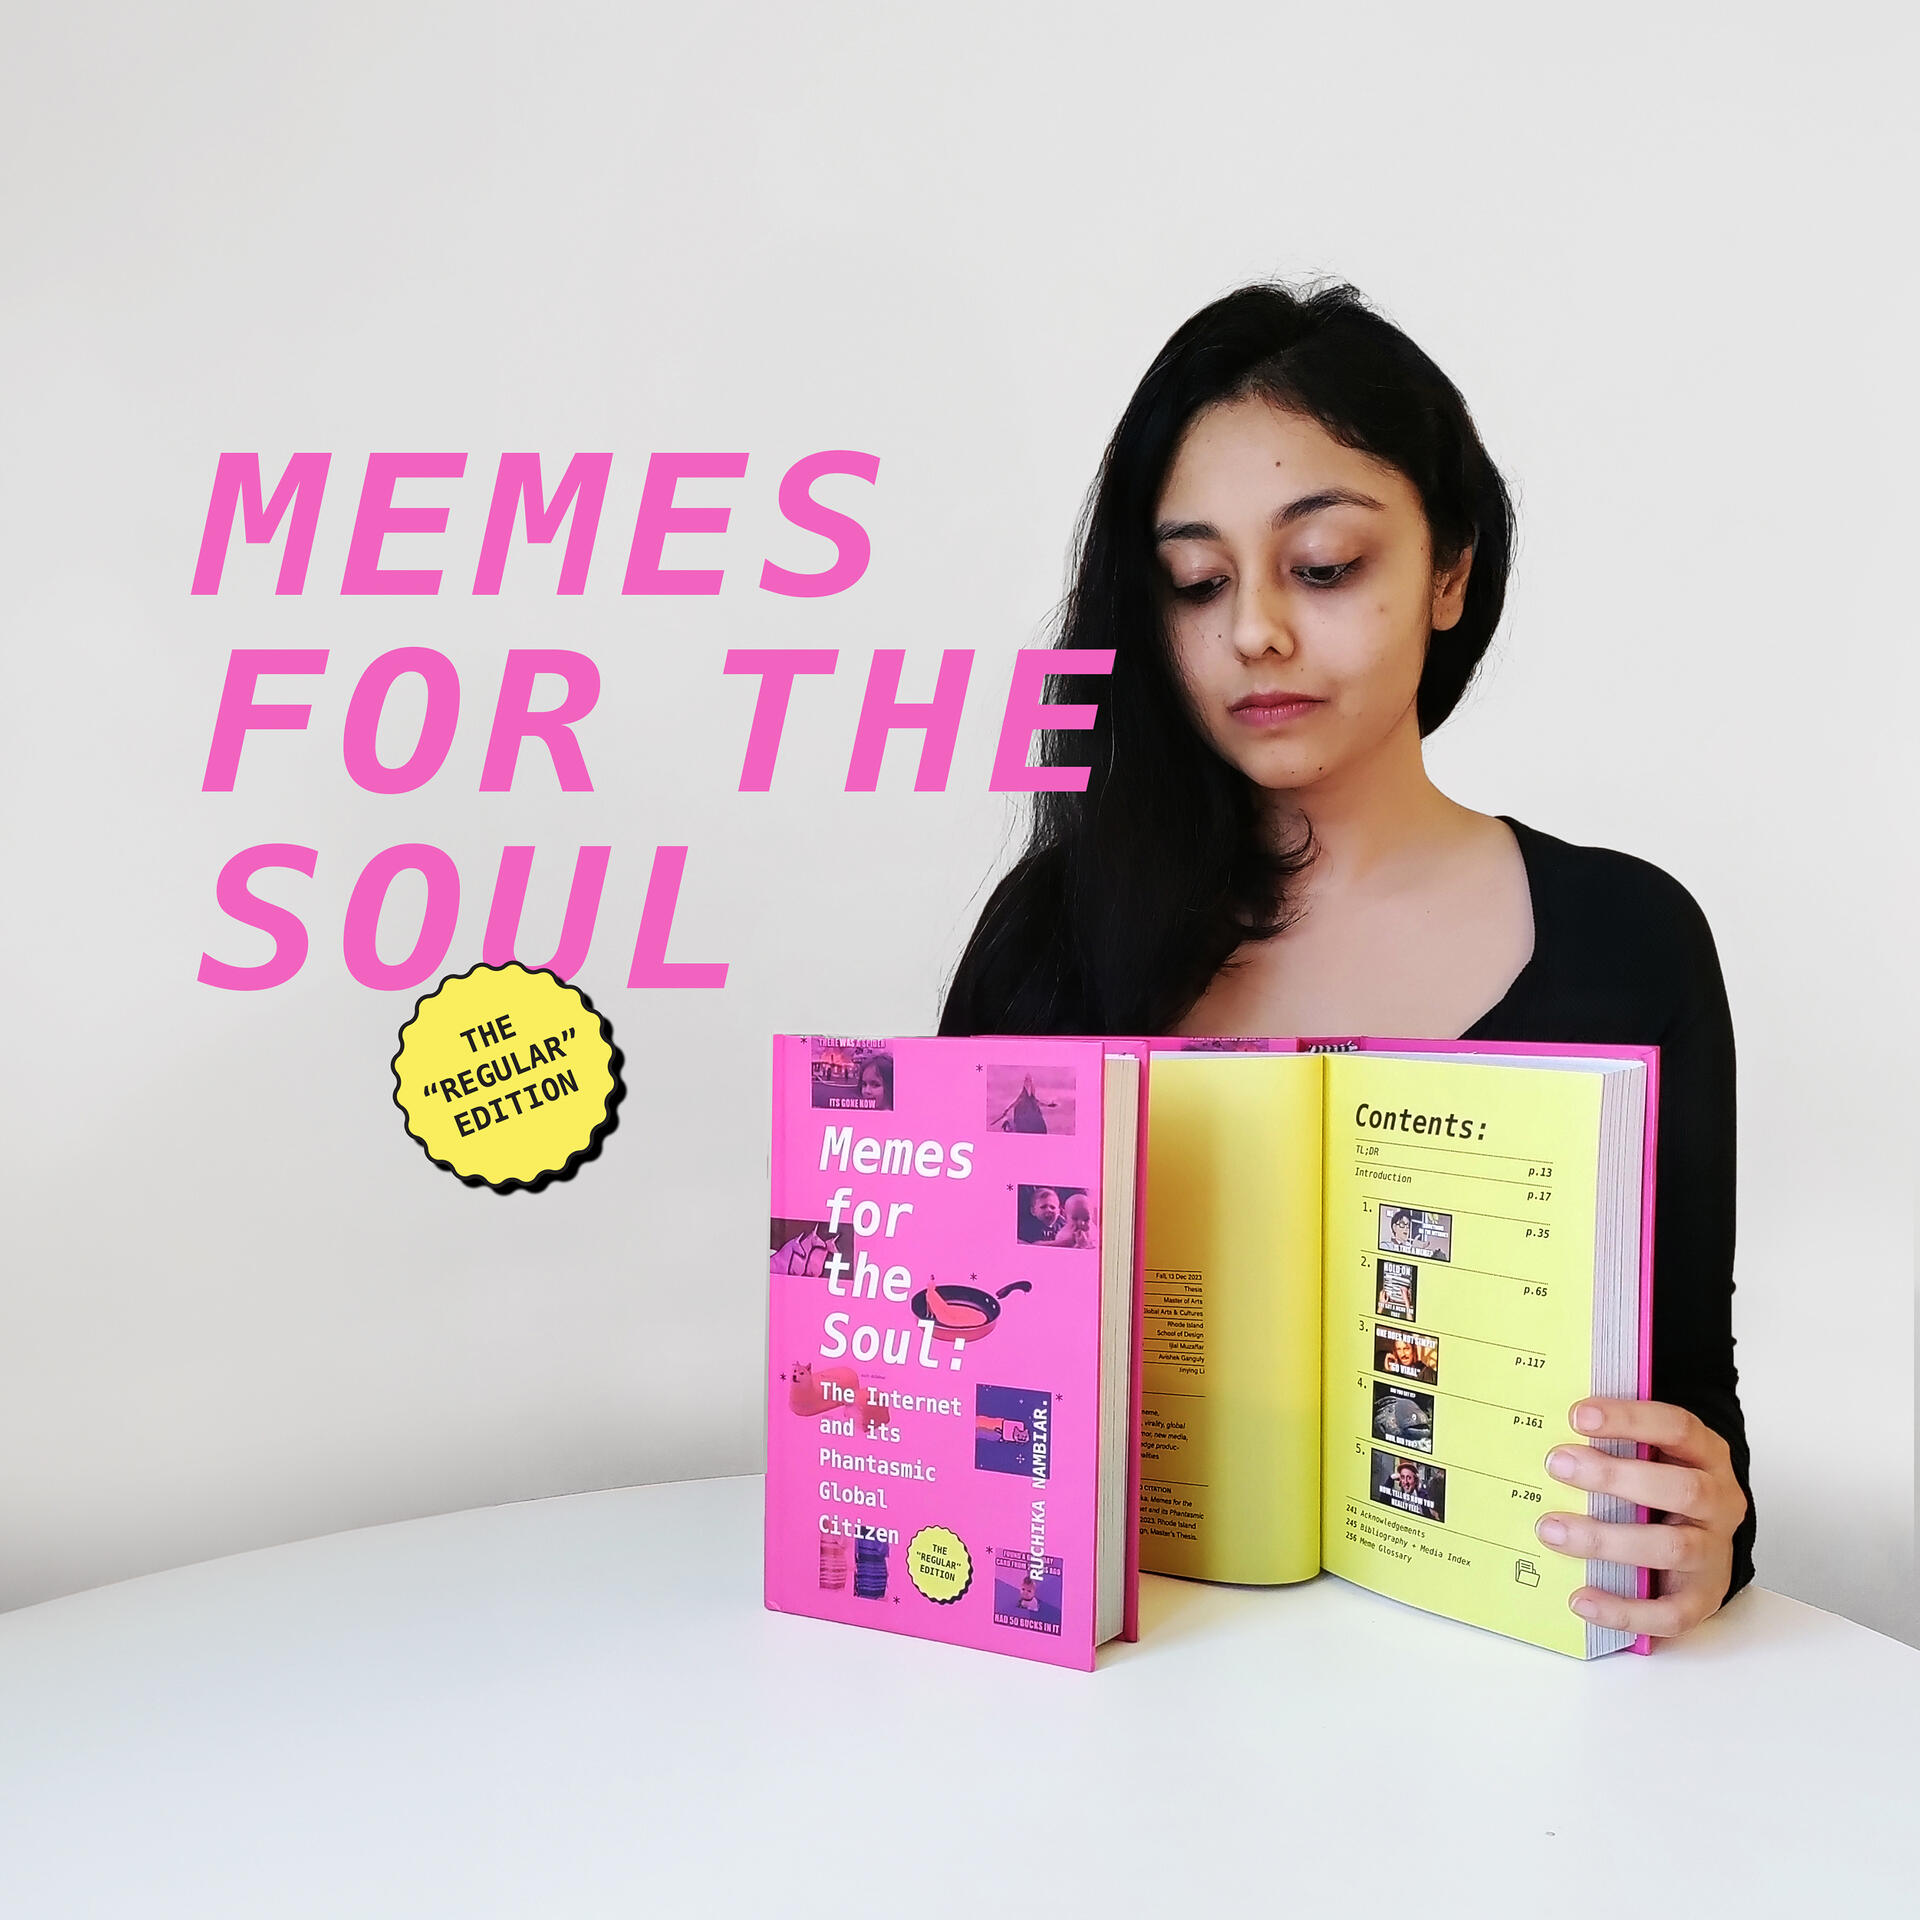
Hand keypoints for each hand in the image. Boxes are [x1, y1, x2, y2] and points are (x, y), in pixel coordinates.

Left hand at [1533, 1398, 1747, 1640]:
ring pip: (1672, 1548)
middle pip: (1681, 1489)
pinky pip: (1670, 1613)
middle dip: (1614, 1477)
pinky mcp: (1703, 1599)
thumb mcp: (1650, 1452)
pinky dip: (1624, 1609)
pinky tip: (1581, 1598)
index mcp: (1707, 1455)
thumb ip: (1612, 1439)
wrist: (1704, 1537)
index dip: (1631, 1419)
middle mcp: (1719, 1502)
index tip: (1578, 1415)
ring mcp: (1714, 1553)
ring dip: (1607, 1540)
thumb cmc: (1662, 1485)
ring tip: (1552, 1530)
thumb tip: (1543, 1422)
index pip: (1678, 1428)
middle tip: (1558, 1465)